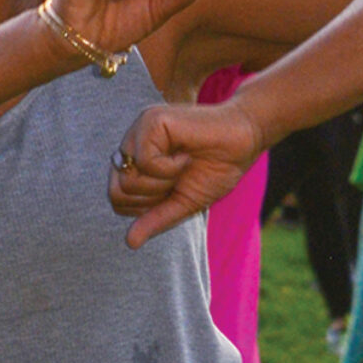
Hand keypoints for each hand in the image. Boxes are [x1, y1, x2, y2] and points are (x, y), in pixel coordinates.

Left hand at [111, 101, 263, 248]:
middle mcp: (130, 144)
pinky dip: (170, 167)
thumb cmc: (216, 169)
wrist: (245, 142)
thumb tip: (130, 243)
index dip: (147, 207)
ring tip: (184, 164)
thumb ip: (155, 220)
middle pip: (117, 193)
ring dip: (164, 181)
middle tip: (178, 179)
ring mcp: (138, 130)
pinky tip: (186, 154)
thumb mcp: (183, 203)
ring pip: (128, 179)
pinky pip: (145, 162)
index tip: (174, 190)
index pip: (117, 199)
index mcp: (133, 162)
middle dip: (154, 197)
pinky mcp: (151, 120)